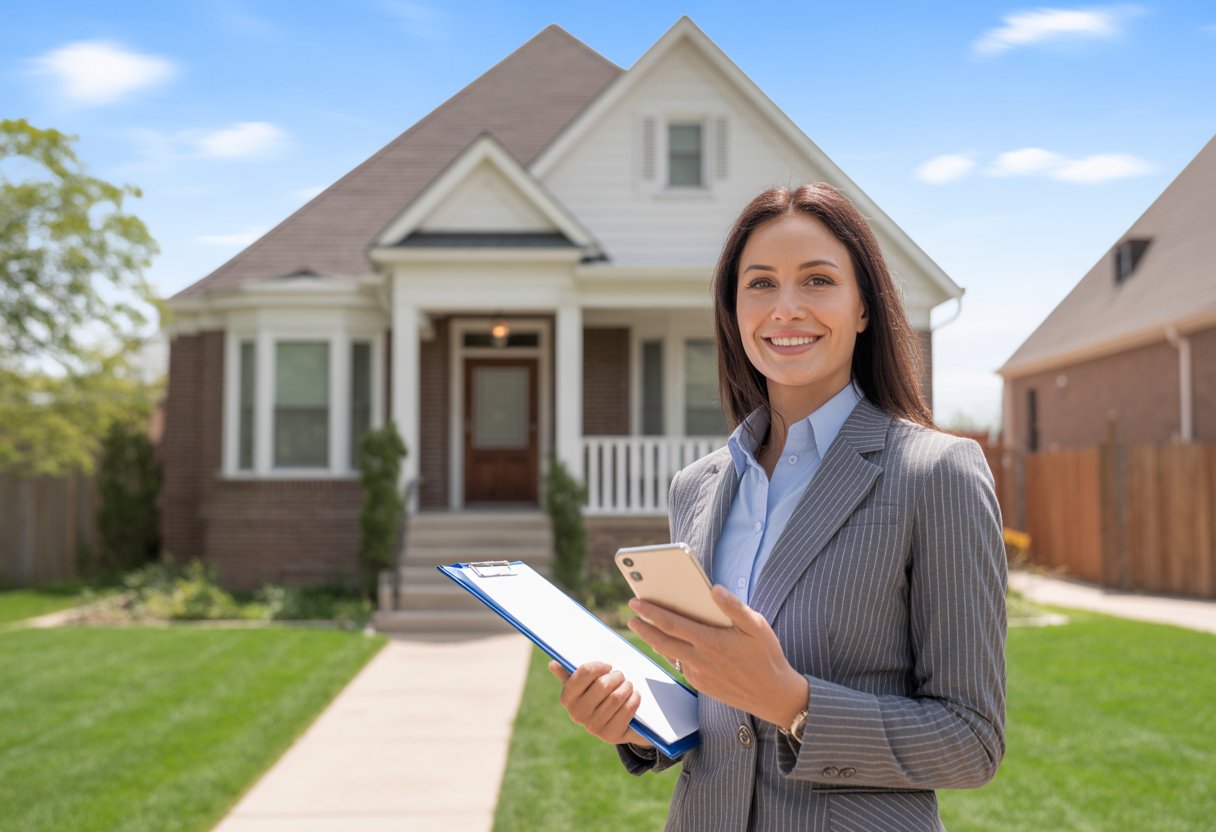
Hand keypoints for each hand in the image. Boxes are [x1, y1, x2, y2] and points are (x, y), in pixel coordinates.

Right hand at [548, 661, 651, 747]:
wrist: (618, 724)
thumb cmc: (599, 697)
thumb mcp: (584, 686)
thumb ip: (570, 674)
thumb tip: (552, 664)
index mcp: (567, 698)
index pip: (583, 673)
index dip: (598, 666)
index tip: (608, 666)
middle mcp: (577, 714)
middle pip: (602, 685)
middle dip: (616, 676)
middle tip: (621, 675)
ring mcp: (593, 726)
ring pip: (616, 697)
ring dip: (627, 687)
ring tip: (628, 685)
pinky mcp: (610, 735)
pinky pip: (626, 710)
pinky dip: (634, 699)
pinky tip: (635, 695)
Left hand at [627, 585, 807, 728]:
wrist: (774, 697)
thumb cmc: (767, 657)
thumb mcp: (757, 626)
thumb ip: (734, 607)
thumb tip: (714, 589)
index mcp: (711, 641)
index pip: (671, 624)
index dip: (650, 612)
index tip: (635, 602)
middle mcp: (700, 659)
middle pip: (662, 640)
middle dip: (643, 626)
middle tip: (631, 615)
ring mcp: (699, 675)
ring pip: (669, 654)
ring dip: (654, 640)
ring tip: (644, 627)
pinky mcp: (702, 685)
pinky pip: (681, 666)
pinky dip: (671, 653)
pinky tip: (669, 644)